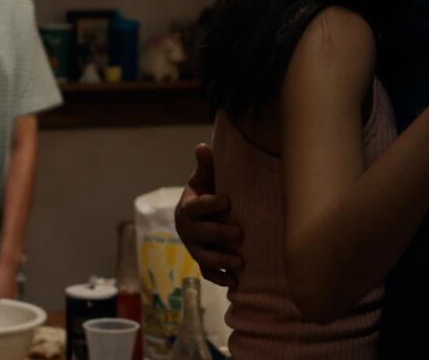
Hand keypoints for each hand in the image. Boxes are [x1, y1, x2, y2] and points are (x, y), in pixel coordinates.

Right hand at [174, 143, 242, 286]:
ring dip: (221, 261)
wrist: (202, 214)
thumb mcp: (204, 178)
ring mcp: (194, 247)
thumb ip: (206, 166)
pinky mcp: (202, 260)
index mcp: (187, 207)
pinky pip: (207, 273)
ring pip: (203, 257)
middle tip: (239, 233)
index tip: (227, 200)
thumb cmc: (207, 192)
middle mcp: (187, 229)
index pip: (195, 207)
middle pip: (199, 234)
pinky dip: (220, 279)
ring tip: (240, 263)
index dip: (209, 204)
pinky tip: (235, 282)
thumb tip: (203, 146)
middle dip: (219, 234)